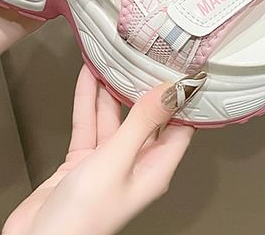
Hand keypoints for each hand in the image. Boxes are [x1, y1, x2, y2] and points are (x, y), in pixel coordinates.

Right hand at [2, 65, 205, 234]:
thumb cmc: (84, 213)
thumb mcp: (116, 160)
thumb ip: (142, 122)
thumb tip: (172, 90)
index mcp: (155, 168)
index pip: (179, 126)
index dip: (182, 97)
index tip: (182, 65)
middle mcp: (135, 163)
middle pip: (144, 117)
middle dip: (142, 85)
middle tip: (144, 51)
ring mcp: (107, 161)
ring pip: (113, 116)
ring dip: (110, 88)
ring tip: (113, 54)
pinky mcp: (82, 160)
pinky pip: (88, 123)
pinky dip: (87, 100)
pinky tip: (86, 74)